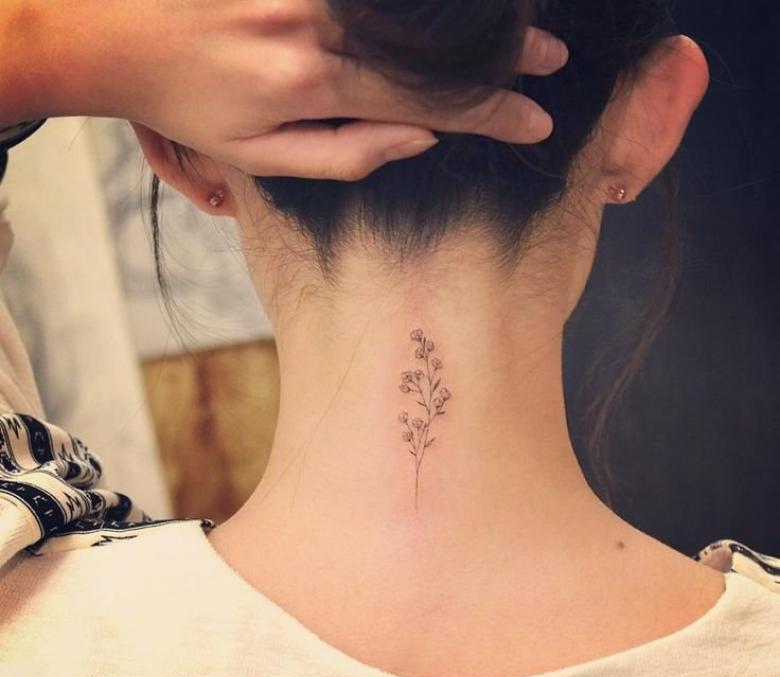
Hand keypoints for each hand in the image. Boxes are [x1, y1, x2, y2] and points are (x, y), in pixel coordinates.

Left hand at [3, 0, 567, 179]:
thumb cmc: (191, 106)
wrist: (113, 32)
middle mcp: (320, 25)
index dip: (489, 113)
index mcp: (318, 86)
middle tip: (548, 61)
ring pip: (411, 11)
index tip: (534, 120)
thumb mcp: (262, 159)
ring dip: (471, 24)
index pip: (429, 101)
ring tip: (520, 30)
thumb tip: (422, 136)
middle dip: (499, 57)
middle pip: (432, 45)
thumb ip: (347, 153)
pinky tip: (454, 21)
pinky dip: (424, 11)